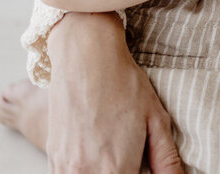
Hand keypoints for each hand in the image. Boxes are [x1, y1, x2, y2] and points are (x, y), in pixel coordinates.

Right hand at [46, 12, 182, 173]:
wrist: (86, 56)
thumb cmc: (124, 85)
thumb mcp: (156, 121)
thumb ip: (166, 161)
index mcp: (115, 169)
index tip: (141, 168)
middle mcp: (85, 173)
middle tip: (129, 159)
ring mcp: (64, 167)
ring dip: (101, 173)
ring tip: (113, 157)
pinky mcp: (52, 157)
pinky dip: (82, 171)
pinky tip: (95, 157)